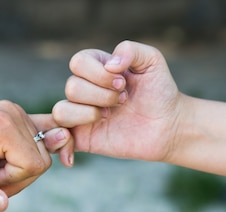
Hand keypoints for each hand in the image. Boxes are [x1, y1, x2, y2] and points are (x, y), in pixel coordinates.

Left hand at [0, 100, 71, 211]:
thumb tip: (2, 204)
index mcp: (0, 124)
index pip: (33, 165)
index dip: (11, 181)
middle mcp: (13, 111)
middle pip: (42, 159)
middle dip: (16, 176)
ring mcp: (17, 111)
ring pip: (44, 154)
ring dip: (19, 169)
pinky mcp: (20, 115)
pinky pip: (50, 129)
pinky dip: (55, 144)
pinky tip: (65, 157)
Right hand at [52, 40, 181, 160]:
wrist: (169, 125)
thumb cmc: (159, 91)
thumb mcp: (152, 60)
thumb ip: (130, 49)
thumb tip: (109, 64)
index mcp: (96, 67)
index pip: (78, 62)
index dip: (100, 74)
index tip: (123, 83)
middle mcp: (85, 89)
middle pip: (72, 87)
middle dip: (102, 96)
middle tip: (123, 101)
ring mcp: (81, 114)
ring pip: (61, 111)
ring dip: (89, 114)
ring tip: (110, 117)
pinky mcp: (82, 137)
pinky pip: (57, 138)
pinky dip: (60, 143)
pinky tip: (79, 147)